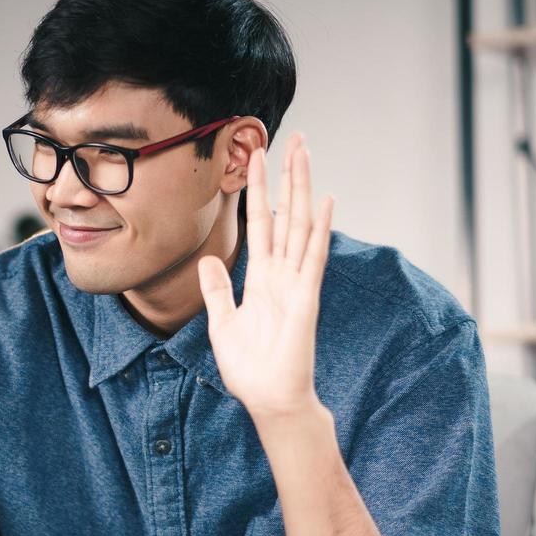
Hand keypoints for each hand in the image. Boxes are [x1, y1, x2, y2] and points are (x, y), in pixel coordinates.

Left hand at [199, 133, 333, 421]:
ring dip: (303, 188)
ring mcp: (297, 282)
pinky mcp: (306, 297)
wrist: (269, 399)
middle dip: (288, 176)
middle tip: (293, 136)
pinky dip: (321, 228)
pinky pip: (314, 256)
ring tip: (305, 152)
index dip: (257, 190)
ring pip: (301, 224)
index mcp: (261, 278)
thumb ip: (217, 290)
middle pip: (286, 213)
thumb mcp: (222, 323)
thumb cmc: (249, 368)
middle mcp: (282, 273)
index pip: (260, 223)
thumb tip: (208, 260)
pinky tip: (326, 200)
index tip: (254, 156)